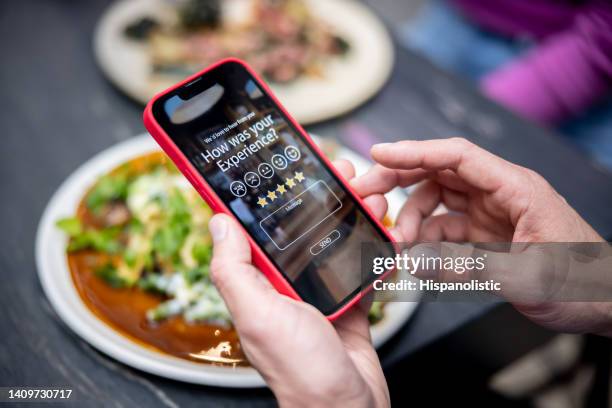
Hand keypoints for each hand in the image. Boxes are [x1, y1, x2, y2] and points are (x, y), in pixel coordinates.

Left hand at [208, 160, 389, 407]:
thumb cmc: (301, 370)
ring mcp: (318, 289)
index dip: (264, 191)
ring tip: (369, 196)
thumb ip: (235, 269)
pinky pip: (359, 261)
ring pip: (334, 237)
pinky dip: (373, 243)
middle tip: (339, 171)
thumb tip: (218, 221)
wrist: (348, 407)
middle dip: (320, 193)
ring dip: (352, 213)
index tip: (276, 160)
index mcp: (259, 280)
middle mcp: (286, 281)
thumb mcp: (259, 314)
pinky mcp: (347, 298)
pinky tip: (384, 229)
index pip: (256, 225)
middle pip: (301, 224)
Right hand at [351, 138, 610, 336]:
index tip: (378, 154)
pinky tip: (417, 258)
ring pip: (437, 201)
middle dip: (399, 180)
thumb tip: (416, 263)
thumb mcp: (525, 278)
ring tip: (397, 245)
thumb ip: (467, 267)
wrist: (605, 302)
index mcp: (514, 188)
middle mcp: (499, 193)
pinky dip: (426, 241)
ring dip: (411, 219)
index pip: (456, 156)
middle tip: (366, 194)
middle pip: (439, 173)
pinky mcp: (486, 234)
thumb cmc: (580, 283)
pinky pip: (446, 229)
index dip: (414, 152)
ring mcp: (491, 213)